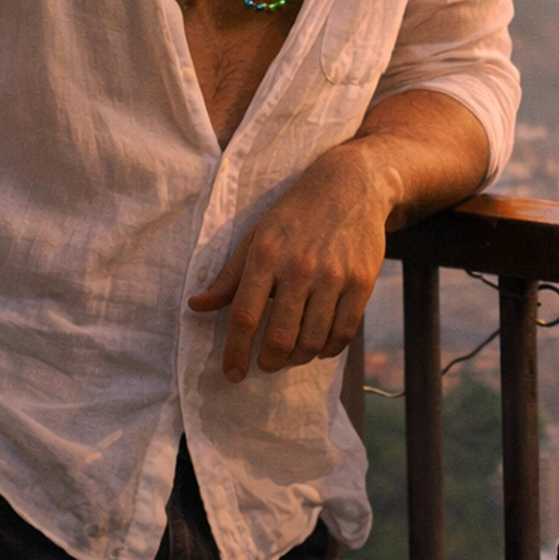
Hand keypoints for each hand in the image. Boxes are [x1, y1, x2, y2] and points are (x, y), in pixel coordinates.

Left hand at [188, 143, 396, 382]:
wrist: (351, 185)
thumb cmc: (296, 214)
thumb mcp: (257, 236)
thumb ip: (229, 276)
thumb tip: (195, 306)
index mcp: (266, 255)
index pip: (244, 316)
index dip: (235, 352)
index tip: (233, 374)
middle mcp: (299, 267)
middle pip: (280, 337)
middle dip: (269, 362)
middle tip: (266, 364)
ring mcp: (334, 275)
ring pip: (312, 341)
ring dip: (298, 359)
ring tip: (292, 357)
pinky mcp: (362, 281)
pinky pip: (344, 332)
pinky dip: (328, 349)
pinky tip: (319, 347)